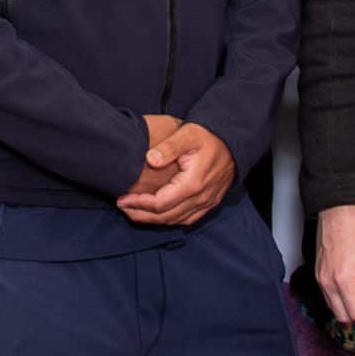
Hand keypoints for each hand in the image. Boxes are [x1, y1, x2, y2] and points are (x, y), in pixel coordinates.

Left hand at [118, 119, 236, 224]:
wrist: (233, 141)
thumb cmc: (207, 136)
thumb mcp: (187, 134)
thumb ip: (169, 147)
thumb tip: (150, 159)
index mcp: (192, 183)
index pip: (160, 203)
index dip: (139, 203)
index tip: (122, 198)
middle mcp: (200, 198)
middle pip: (166, 217)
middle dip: (141, 214)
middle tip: (122, 207)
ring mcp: (207, 202)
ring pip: (176, 220)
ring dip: (153, 220)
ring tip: (134, 212)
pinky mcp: (210, 203)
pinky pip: (188, 219)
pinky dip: (170, 220)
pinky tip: (157, 215)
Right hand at [314, 204, 354, 332]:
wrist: (338, 212)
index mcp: (343, 280)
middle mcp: (328, 283)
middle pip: (342, 317)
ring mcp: (320, 279)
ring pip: (334, 309)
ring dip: (350, 311)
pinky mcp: (318, 274)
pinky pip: (328, 297)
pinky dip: (341, 302)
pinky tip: (354, 292)